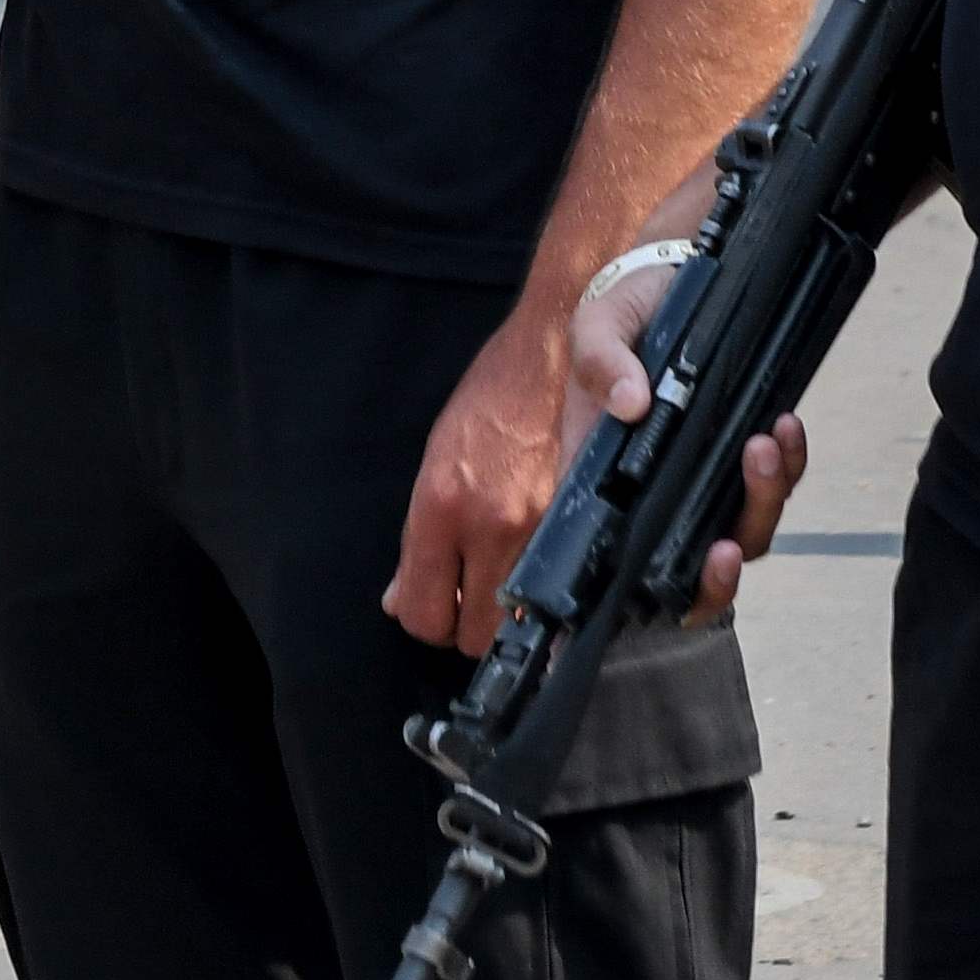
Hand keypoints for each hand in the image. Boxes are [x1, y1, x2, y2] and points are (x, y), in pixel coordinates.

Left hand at [385, 301, 580, 651]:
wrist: (559, 345)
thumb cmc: (493, 396)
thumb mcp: (437, 459)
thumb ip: (420, 537)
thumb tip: (399, 597)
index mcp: (441, 506)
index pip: (423, 610)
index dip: (428, 619)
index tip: (437, 605)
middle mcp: (489, 523)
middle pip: (472, 634)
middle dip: (468, 626)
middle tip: (472, 597)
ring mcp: (540, 524)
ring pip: (518, 623)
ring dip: (509, 617)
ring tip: (507, 583)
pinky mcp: (580, 518)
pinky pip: (560, 592)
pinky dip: (548, 596)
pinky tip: (542, 572)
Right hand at [561, 249, 806, 626]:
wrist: (680, 270)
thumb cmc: (626, 304)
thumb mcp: (600, 321)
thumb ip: (602, 359)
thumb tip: (629, 404)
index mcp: (604, 477)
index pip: (615, 558)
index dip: (640, 594)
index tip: (658, 600)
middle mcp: (654, 490)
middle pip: (687, 566)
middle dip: (715, 576)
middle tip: (726, 549)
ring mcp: (703, 476)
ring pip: (741, 530)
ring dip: (760, 503)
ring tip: (766, 445)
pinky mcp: (744, 454)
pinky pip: (774, 483)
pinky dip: (788, 465)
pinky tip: (787, 426)